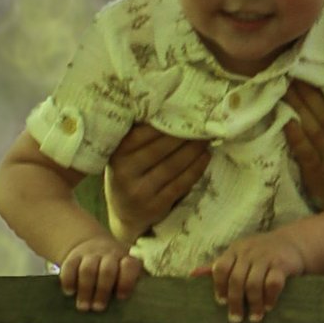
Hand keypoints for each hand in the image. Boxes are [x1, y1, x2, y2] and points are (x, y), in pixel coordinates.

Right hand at [57, 231, 140, 312]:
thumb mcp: (127, 274)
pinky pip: (69, 266)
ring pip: (87, 269)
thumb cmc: (116, 271)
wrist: (93, 245)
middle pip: (107, 270)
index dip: (126, 281)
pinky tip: (70, 292)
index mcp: (126, 260)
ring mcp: (90, 254)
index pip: (129, 266)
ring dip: (85, 289)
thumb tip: (137, 309)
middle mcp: (109, 254)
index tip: (121, 297)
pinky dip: (68, 280)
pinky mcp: (73, 257)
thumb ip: (132, 286)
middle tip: (98, 308)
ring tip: (84, 307)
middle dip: (102, 290)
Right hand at [102, 118, 211, 245]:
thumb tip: (171, 108)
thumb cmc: (130, 173)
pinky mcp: (155, 206)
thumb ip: (140, 135)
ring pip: (173, 165)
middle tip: (203, 122)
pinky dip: (196, 168)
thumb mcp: (125, 154)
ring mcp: (139, 192)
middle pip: (161, 148)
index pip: (144, 133)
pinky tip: (205, 156)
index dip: (167, 121)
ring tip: (207, 137)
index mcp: (117, 154)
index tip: (186, 110)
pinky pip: (181, 184)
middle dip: (185, 134)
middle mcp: (124, 173)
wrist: (125, 214)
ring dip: (194, 149)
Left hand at [209, 229, 308, 322]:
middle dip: (235, 302)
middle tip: (235, 319)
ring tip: (254, 318)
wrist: (293, 242)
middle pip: (236, 279)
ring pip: (254, 283)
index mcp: (235, 250)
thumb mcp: (239, 254)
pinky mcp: (282, 264)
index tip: (221, 303)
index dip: (218, 286)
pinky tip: (269, 306)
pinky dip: (270, 297)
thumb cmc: (260, 253)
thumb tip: (192, 275)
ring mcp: (266, 257)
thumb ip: (219, 265)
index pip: (221, 268)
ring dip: (253, 304)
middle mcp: (249, 252)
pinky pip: (273, 283)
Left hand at [283, 76, 323, 214]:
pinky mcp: (319, 178)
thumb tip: (323, 112)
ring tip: (284, 89)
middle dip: (306, 93)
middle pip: (322, 114)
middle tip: (289, 71)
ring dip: (299, 108)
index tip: (305, 71)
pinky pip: (307, 155)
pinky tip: (287, 124)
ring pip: (314, 129)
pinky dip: (297, 138)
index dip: (320, 90)